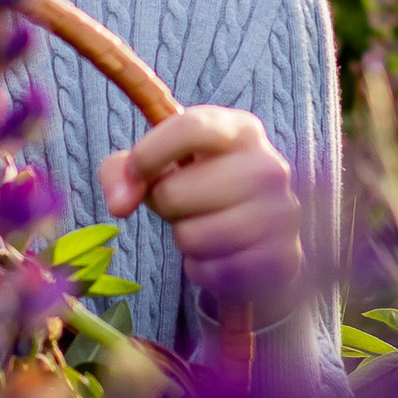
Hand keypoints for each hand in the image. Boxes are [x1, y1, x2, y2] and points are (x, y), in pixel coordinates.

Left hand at [100, 105, 303, 318]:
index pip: (191, 127)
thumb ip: (124, 170)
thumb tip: (119, 203)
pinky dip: (203, 270)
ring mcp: (278, 214)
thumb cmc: (204, 195)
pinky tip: (222, 256)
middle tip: (187, 205)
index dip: (150, 152)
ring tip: (207, 229)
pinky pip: (208, 270)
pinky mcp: (277, 259)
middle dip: (165, 205)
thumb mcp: (165, 169)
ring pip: (189, 236)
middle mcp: (268, 166)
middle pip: (174, 191)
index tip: (135, 172)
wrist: (263, 247)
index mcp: (242, 131)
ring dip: (185, 239)